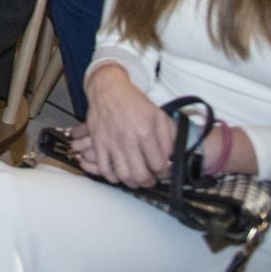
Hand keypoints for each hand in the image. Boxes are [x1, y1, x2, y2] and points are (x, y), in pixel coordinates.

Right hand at [73, 64, 172, 187]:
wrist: (108, 89)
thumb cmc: (133, 102)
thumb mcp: (159, 115)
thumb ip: (169, 137)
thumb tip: (172, 158)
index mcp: (145, 131)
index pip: (159, 166)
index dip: (164, 174)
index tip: (164, 173)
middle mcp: (128, 139)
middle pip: (141, 175)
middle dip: (149, 182)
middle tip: (151, 179)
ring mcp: (111, 142)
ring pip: (123, 176)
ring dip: (132, 183)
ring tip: (137, 178)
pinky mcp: (98, 143)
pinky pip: (104, 169)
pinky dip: (112, 177)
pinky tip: (119, 174)